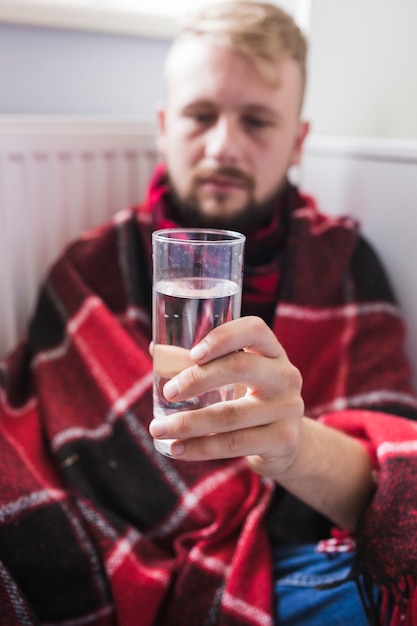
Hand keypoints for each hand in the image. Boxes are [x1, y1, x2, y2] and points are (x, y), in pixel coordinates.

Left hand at [149, 316, 304, 476]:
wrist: (285, 444)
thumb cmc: (249, 400)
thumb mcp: (234, 379)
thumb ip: (200, 364)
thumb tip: (156, 350)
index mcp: (272, 352)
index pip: (254, 329)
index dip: (223, 337)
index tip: (193, 353)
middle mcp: (285, 376)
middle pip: (240, 367)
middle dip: (197, 379)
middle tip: (169, 392)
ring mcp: (288, 409)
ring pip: (231, 415)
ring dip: (188, 423)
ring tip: (158, 428)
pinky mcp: (284, 440)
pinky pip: (234, 444)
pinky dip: (200, 447)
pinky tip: (177, 449)